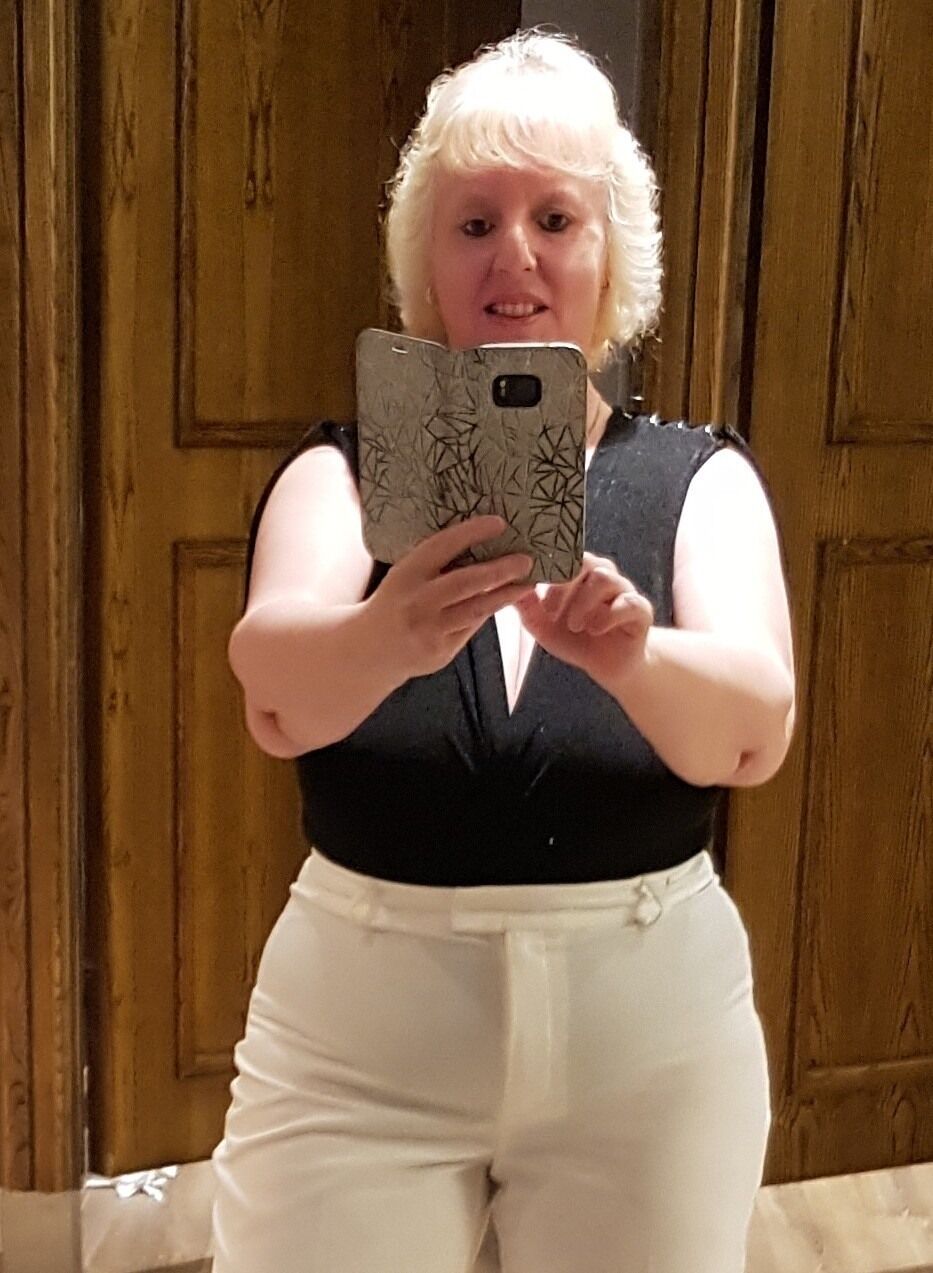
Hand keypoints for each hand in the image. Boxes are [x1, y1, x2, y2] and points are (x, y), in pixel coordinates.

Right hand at [367, 516, 534, 681]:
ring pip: (476, 609)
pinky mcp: (440, 652)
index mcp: (406, 574)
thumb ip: (434, 564)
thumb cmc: (396, 602)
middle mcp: (417, 602)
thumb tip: (480, 542)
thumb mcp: (405, 576)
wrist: (371, 649)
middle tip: (526, 560)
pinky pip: (471, 627)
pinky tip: (503, 600)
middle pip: (466, 582)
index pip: (442, 547)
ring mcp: (429, 630)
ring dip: (505, 595)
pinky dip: (488, 612)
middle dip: (500, 569)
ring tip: (527, 583)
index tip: (498, 523)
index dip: (471, 533)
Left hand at [513, 552, 653, 688]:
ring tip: (574, 625)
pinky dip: (608, 615)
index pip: (564, 554)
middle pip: (584, 561)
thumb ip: (527, 606)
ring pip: (605, 578)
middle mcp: (603, 576)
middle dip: (563, 584)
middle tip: (550, 610)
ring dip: (584, 602)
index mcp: (579, 574)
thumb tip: (505, 585)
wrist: (609, 666)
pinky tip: (595, 630)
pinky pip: (629, 602)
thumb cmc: (576, 639)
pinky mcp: (641, 611)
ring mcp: (623, 591)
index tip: (530, 583)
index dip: (547, 565)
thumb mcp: (543, 626)